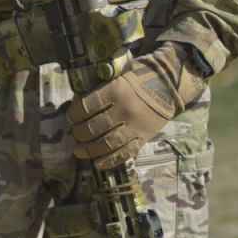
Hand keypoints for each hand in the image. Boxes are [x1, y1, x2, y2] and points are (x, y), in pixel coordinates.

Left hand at [68, 42, 206, 169]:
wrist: (167, 85)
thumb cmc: (137, 76)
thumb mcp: (117, 74)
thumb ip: (100, 87)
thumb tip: (77, 100)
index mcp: (116, 90)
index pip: (88, 106)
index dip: (75, 114)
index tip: (70, 117)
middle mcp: (124, 110)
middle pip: (95, 127)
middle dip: (80, 133)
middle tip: (74, 135)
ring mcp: (135, 126)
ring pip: (108, 143)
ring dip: (91, 150)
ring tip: (79, 151)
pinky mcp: (144, 138)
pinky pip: (125, 153)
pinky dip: (110, 160)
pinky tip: (98, 163)